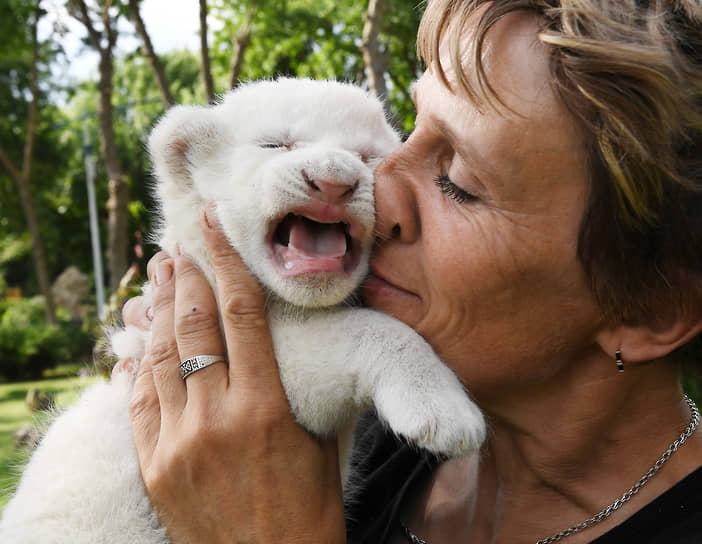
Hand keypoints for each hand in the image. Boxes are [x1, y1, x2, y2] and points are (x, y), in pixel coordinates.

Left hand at [127, 206, 345, 543]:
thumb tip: (301, 346)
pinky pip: (137, 403)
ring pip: (160, 358)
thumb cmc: (309, 514)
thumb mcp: (321, 447)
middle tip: (176, 246)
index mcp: (266, 409)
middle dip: (185, 277)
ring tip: (158, 279)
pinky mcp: (154, 467)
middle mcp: (216, 419)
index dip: (225, 260)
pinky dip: (135, 367)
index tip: (210, 224)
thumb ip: (308, 393)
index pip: (241, 314)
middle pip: (194, 325)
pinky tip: (135, 343)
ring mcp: (177, 444)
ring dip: (158, 312)